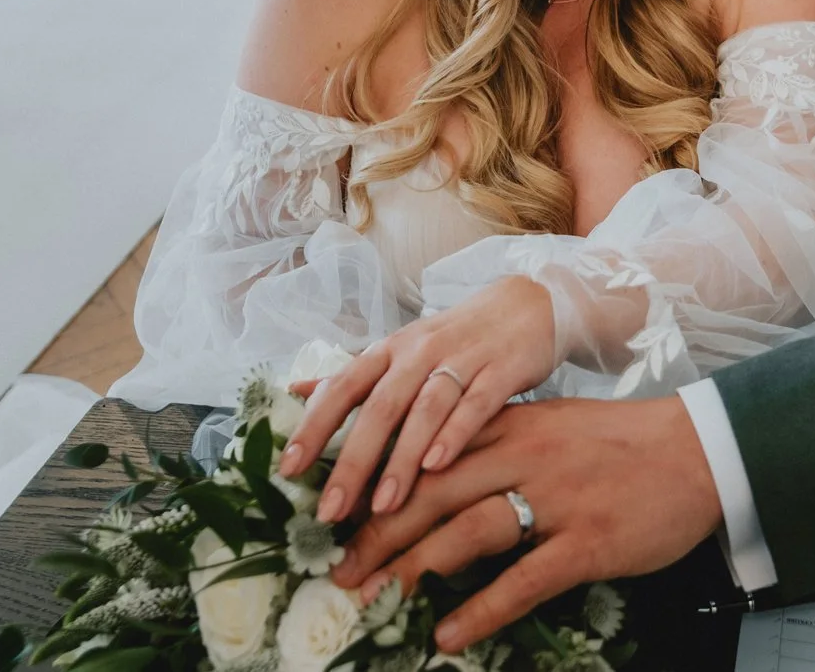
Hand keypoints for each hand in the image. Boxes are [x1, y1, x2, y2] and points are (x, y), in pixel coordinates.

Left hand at [281, 275, 556, 522]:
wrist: (527, 304)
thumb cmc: (455, 338)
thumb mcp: (401, 351)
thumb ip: (353, 374)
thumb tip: (295, 391)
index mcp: (389, 351)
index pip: (343, 387)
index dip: (314, 426)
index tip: (288, 469)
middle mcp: (419, 352)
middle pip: (380, 407)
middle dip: (353, 461)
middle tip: (331, 510)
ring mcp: (462, 359)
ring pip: (425, 410)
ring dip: (402, 459)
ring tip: (384, 507)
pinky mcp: (501, 370)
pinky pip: (475, 405)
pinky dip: (455, 434)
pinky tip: (438, 467)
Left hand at [332, 396, 722, 651]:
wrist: (697, 452)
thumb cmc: (620, 444)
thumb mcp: (550, 426)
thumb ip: (496, 442)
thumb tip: (437, 469)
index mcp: (510, 427)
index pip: (427, 453)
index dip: (378, 487)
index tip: (339, 517)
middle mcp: (524, 457)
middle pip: (431, 492)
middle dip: (377, 534)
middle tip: (339, 571)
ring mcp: (557, 499)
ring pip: (467, 532)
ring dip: (414, 569)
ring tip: (376, 601)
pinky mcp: (587, 542)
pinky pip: (523, 580)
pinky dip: (481, 609)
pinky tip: (448, 635)